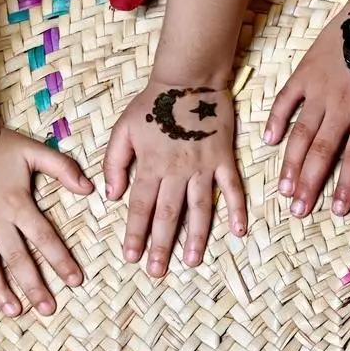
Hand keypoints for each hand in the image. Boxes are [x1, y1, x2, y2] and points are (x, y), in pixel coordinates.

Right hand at [0, 125, 92, 316]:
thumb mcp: (34, 151)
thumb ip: (63, 168)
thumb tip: (90, 188)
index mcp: (19, 204)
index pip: (45, 238)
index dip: (61, 260)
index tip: (75, 281)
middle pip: (17, 259)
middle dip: (34, 286)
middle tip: (48, 309)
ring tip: (14, 311)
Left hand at [105, 81, 247, 276]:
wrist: (188, 79)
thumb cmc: (152, 104)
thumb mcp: (123, 129)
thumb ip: (115, 163)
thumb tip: (111, 196)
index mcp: (151, 164)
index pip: (140, 206)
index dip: (135, 233)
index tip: (131, 257)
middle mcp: (177, 170)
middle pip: (168, 215)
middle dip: (161, 246)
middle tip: (157, 272)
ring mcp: (204, 166)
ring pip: (199, 208)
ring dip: (196, 237)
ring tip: (192, 262)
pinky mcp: (224, 159)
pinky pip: (232, 188)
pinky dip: (236, 209)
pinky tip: (238, 231)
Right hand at [265, 3, 349, 216]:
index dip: (345, 187)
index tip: (336, 211)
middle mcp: (341, 106)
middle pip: (322, 153)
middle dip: (310, 185)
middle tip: (299, 210)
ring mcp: (320, 89)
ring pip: (301, 134)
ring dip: (291, 164)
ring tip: (284, 189)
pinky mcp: (305, 72)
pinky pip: (286, 100)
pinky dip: (276, 120)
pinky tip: (270, 142)